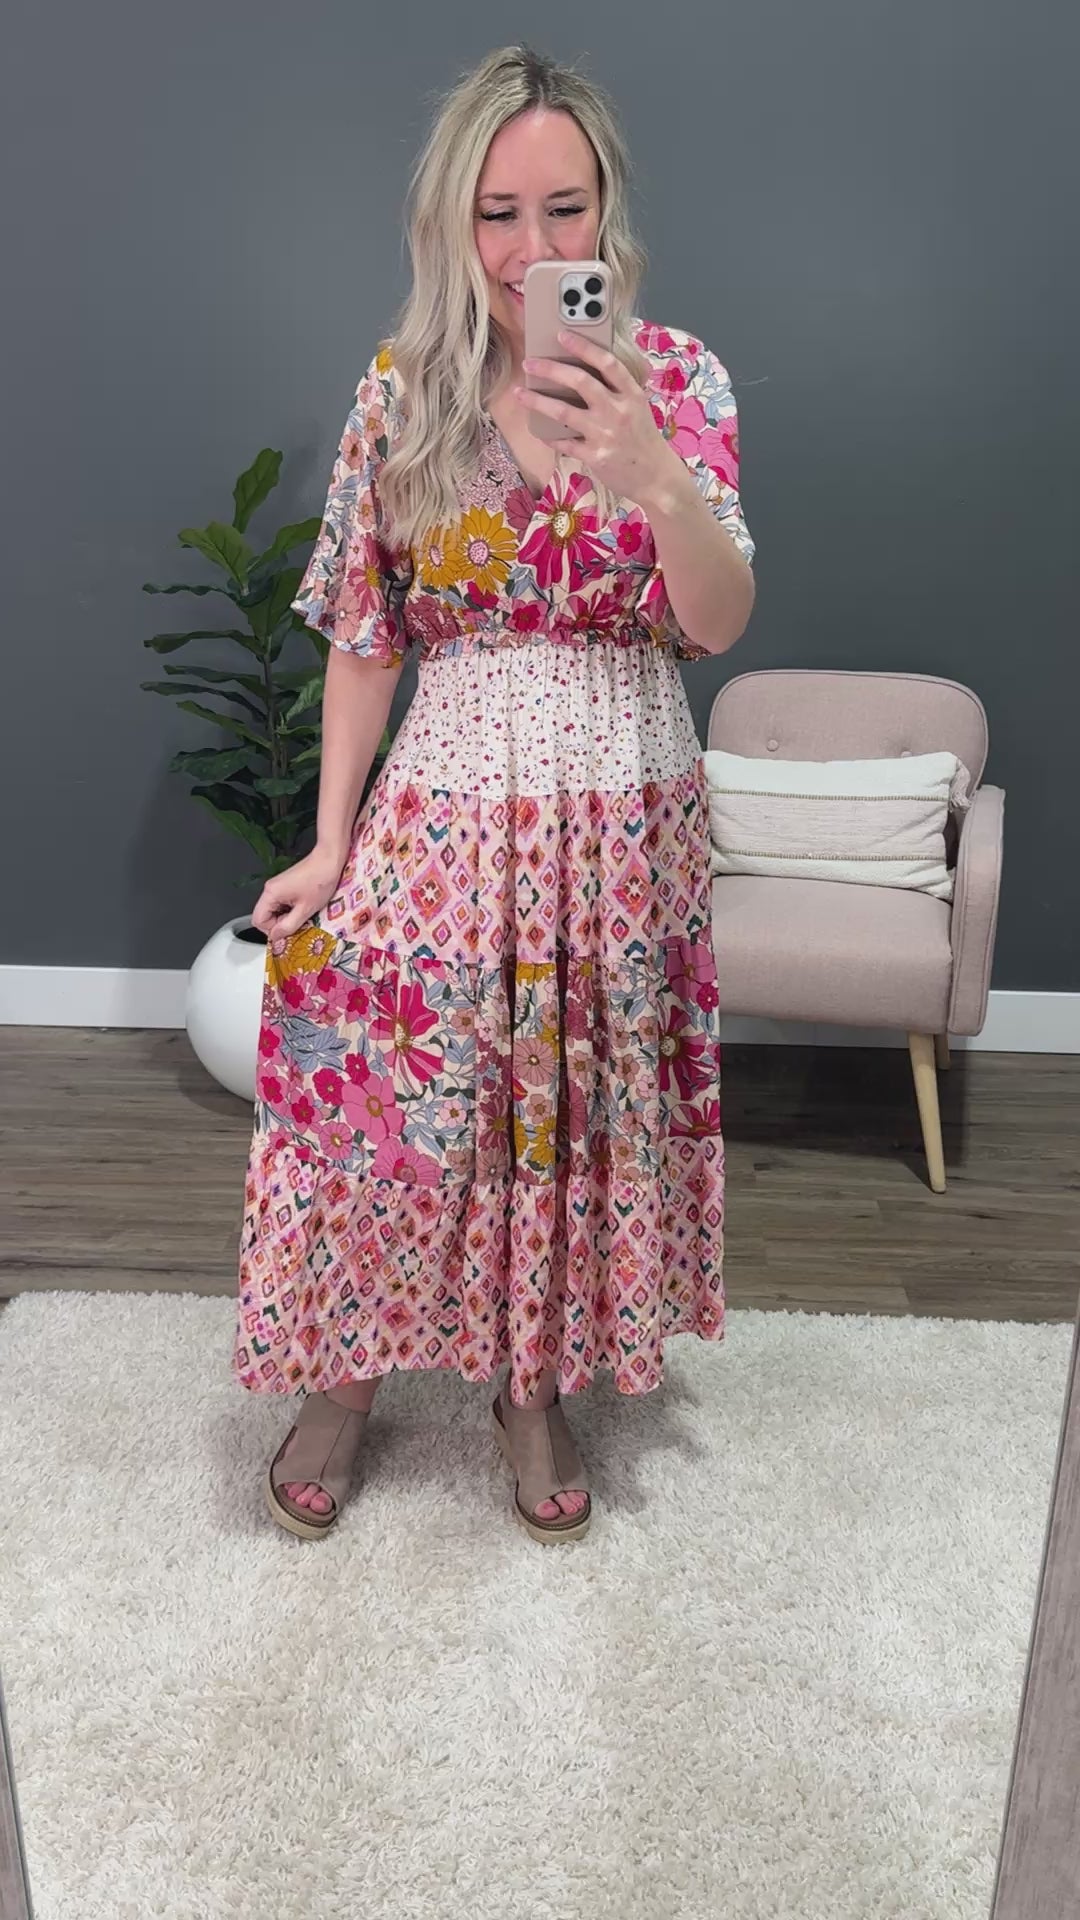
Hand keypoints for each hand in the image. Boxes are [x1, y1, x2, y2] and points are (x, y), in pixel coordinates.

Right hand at [251, 847, 344, 956]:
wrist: (329, 861)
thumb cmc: (320, 880)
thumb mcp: (305, 909)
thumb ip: (288, 926)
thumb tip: (276, 937)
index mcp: (271, 893)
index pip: (258, 920)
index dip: (272, 930)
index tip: (287, 931)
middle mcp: (270, 889)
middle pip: (264, 916)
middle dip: (279, 924)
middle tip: (296, 923)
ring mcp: (277, 886)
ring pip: (273, 911)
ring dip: (286, 917)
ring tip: (302, 914)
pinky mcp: (285, 886)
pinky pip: (281, 904)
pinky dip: (290, 910)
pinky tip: (303, 907)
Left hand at [516, 329, 681, 503]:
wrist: (656, 477)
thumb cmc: (644, 440)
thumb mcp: (639, 408)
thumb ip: (618, 390)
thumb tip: (586, 371)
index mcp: (632, 395)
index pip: (607, 363)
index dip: (583, 346)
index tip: (562, 335)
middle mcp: (618, 411)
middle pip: (581, 381)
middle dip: (551, 369)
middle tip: (530, 363)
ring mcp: (606, 435)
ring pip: (564, 412)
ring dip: (538, 401)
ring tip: (520, 392)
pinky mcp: (596, 457)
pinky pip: (565, 443)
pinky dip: (549, 436)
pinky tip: (538, 429)